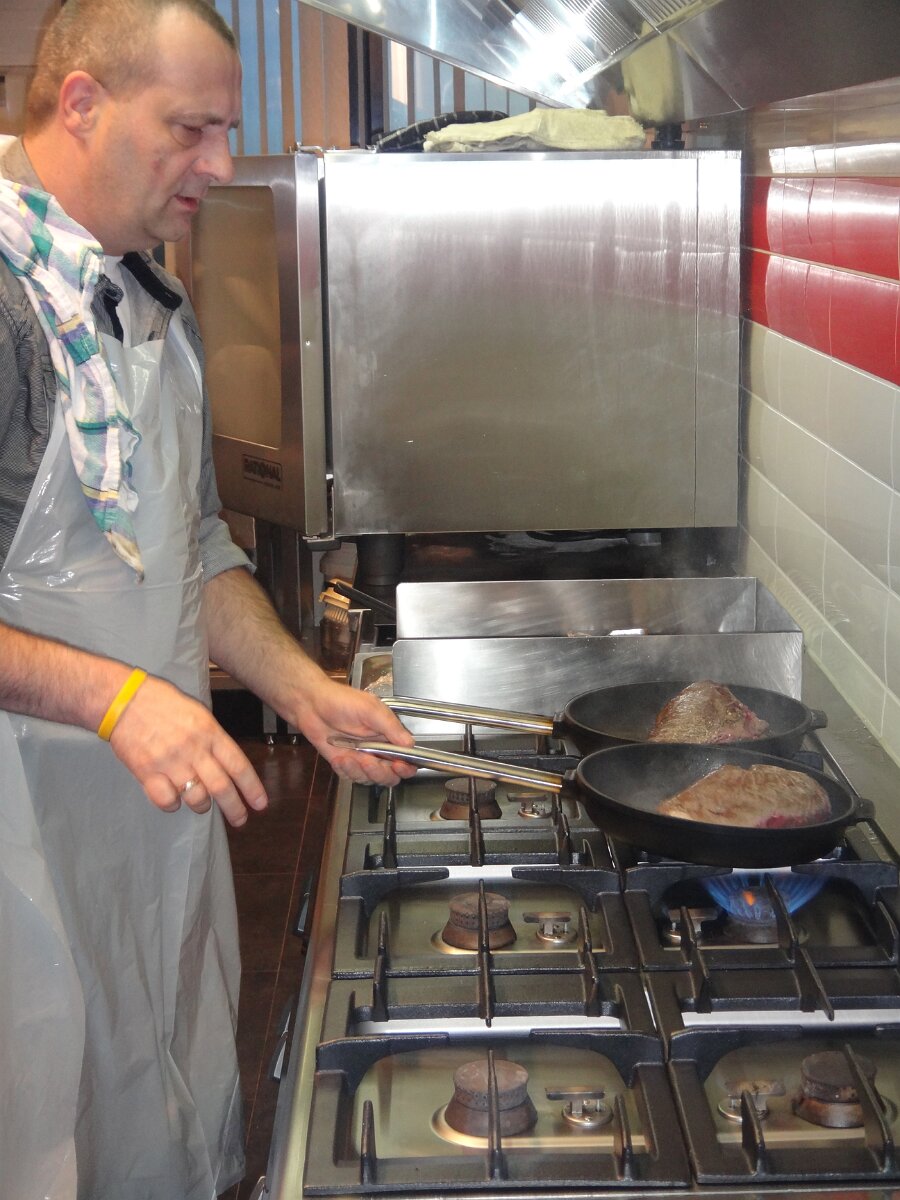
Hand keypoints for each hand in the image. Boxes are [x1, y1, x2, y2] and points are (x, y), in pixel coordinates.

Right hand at [108, 675, 267, 826]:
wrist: (124, 700)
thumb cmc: (161, 703)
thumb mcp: (197, 713)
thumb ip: (212, 738)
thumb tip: (226, 763)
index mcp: (209, 732)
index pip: (238, 765)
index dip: (251, 788)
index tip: (260, 804)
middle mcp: (193, 749)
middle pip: (221, 787)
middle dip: (234, 808)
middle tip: (240, 819)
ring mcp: (170, 762)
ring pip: (196, 797)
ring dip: (202, 805)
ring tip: (201, 804)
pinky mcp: (147, 773)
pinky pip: (167, 801)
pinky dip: (172, 805)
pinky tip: (173, 798)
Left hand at [290, 676, 416, 785]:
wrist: (311, 704)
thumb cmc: (342, 701)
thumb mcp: (370, 709)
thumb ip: (391, 727)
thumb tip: (410, 744)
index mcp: (389, 735)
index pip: (407, 758)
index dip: (406, 767)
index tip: (397, 765)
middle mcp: (378, 749)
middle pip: (390, 776)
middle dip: (379, 773)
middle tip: (367, 761)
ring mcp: (361, 758)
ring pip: (370, 779)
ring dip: (359, 771)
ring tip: (347, 756)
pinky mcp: (345, 764)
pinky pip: (351, 778)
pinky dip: (345, 770)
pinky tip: (339, 757)